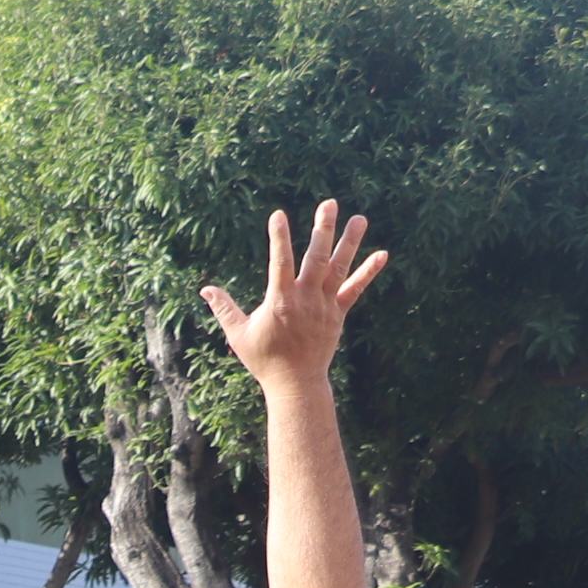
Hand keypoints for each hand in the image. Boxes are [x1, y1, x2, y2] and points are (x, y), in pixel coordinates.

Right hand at [202, 201, 388, 388]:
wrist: (295, 384)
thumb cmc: (263, 360)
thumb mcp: (238, 334)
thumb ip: (223, 308)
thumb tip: (204, 289)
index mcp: (280, 301)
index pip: (279, 262)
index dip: (278, 238)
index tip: (278, 215)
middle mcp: (305, 299)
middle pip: (316, 258)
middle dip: (323, 229)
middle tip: (329, 203)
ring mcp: (324, 305)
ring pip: (339, 268)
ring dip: (350, 242)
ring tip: (359, 218)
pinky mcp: (337, 314)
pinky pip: (355, 289)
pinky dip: (369, 272)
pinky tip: (382, 254)